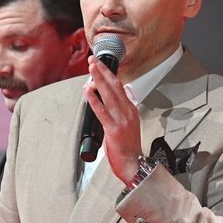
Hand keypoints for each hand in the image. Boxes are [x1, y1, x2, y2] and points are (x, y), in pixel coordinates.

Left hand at [83, 55, 142, 182]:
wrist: (134, 163)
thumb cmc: (129, 146)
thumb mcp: (129, 122)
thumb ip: (125, 107)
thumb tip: (124, 92)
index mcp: (130, 109)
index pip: (119, 86)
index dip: (109, 73)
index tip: (100, 63)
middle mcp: (127, 112)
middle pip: (115, 86)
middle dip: (103, 71)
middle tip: (93, 59)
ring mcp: (122, 120)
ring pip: (109, 95)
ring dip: (98, 79)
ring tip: (91, 68)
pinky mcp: (114, 129)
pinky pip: (102, 111)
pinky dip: (94, 100)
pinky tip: (88, 91)